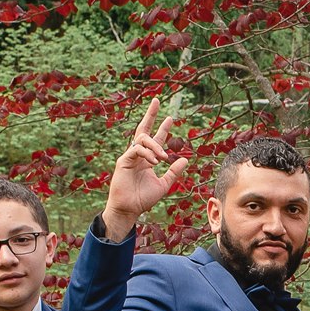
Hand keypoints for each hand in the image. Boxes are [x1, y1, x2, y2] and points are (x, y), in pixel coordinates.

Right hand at [100, 97, 188, 240]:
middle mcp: (138, 155)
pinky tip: (155, 161)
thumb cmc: (143, 199)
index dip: (162, 128)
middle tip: (156, 101)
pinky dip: (147, 153)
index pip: (155, 139)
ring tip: (163, 157)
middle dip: (150, 115)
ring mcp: (130, 157)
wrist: (129, 209)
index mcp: (147, 159)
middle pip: (143, 130)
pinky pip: (136, 150)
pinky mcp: (123, 161)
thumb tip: (185, 159)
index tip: (170, 117)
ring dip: (155, 145)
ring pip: (141, 139)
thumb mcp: (163, 184)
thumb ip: (173, 172)